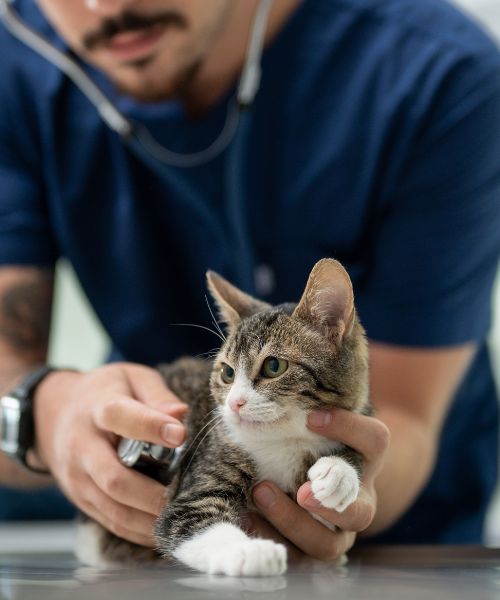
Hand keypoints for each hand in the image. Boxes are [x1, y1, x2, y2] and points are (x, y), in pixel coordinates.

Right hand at [33, 363, 187, 546]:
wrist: (49, 413)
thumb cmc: (103, 392)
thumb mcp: (130, 378)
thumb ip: (157, 395)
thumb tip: (180, 414)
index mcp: (98, 407)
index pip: (120, 416)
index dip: (151, 426)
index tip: (179, 435)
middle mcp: (82, 444)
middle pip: (113, 477)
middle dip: (150, 494)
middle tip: (181, 498)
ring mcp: (77, 475)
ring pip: (111, 508)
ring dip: (146, 520)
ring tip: (176, 519)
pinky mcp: (78, 496)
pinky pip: (108, 520)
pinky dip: (136, 531)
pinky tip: (160, 530)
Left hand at [250, 409, 389, 561]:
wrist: (310, 473)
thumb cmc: (307, 436)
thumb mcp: (311, 420)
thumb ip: (300, 408)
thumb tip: (259, 391)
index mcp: (365, 460)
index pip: (374, 441)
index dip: (348, 429)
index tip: (312, 417)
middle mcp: (358, 499)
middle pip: (359, 511)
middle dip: (330, 504)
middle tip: (303, 491)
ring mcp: (337, 531)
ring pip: (328, 545)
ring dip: (292, 522)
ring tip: (261, 492)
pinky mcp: (311, 551)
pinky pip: (297, 558)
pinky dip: (271, 538)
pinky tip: (246, 516)